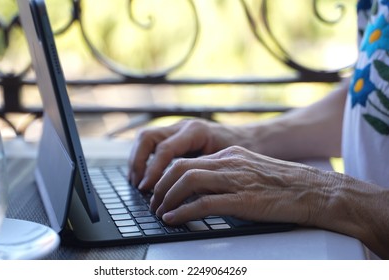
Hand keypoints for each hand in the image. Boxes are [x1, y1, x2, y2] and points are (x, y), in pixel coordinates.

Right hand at [128, 119, 246, 190]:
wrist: (251, 139)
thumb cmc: (242, 153)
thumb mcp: (224, 163)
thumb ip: (202, 173)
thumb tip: (182, 193)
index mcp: (195, 131)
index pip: (165, 148)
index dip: (153, 169)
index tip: (147, 188)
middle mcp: (183, 125)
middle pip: (147, 137)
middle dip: (138, 162)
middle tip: (138, 185)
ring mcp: (177, 128)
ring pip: (145, 138)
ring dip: (137, 160)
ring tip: (136, 182)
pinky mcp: (175, 135)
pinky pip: (151, 143)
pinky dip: (144, 159)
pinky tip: (144, 176)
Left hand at [150, 145, 335, 226]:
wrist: (315, 191)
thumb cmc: (285, 184)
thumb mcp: (251, 170)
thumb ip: (228, 174)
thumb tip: (204, 189)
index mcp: (230, 155)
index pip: (188, 160)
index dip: (167, 175)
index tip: (159, 189)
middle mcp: (229, 163)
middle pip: (181, 167)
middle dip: (161, 185)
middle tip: (154, 201)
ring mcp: (235, 180)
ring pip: (188, 181)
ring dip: (168, 197)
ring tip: (160, 211)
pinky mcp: (243, 200)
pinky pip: (204, 204)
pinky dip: (183, 212)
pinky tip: (174, 219)